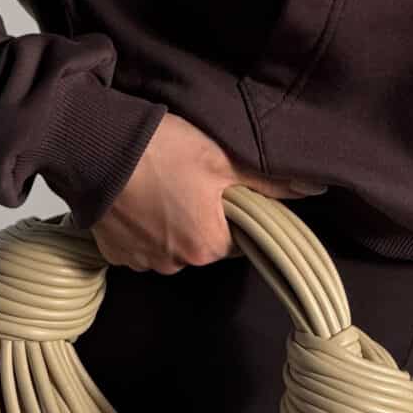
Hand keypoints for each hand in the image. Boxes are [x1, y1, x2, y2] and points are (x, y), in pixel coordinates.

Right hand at [90, 108, 326, 273]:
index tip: (222, 189)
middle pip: (202, 243)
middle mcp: (175, 263)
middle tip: (189, 178)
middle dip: (200, 216)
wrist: (98, 148)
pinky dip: (140, 226)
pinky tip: (137, 196)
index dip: (233, 212)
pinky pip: (138, 244)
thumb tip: (314, 189)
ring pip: (169, 244)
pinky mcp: (113, 253)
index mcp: (208, 245)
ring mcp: (140, 261)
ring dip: (168, 222)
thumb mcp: (223, 160)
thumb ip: (268, 183)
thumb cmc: (163, 151)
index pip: (237, 238)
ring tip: (160, 184)